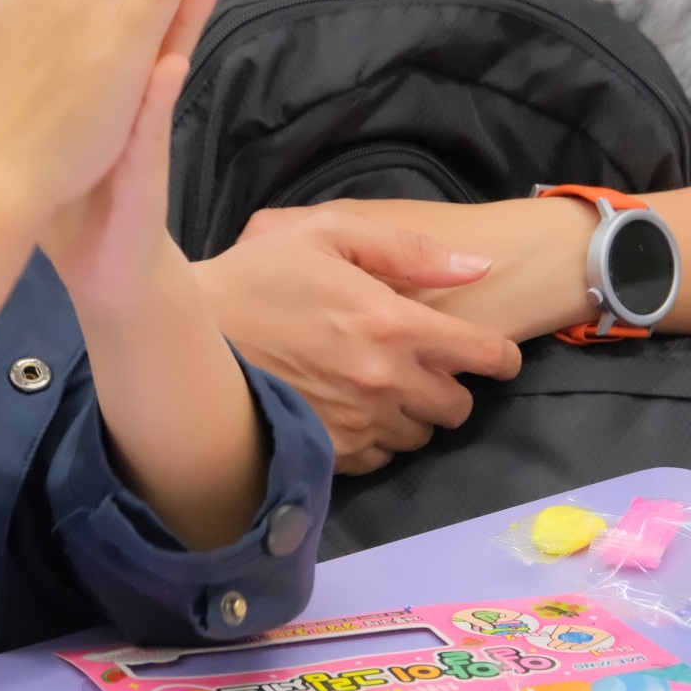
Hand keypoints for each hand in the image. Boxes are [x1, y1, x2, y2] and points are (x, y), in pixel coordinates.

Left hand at [39, 0, 222, 307]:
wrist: (101, 249)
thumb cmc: (81, 164)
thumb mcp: (68, 83)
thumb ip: (64, 24)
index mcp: (122, 43)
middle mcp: (146, 65)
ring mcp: (149, 110)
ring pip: (172, 40)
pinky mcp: (145, 159)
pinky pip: (155, 122)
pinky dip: (163, 92)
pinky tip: (171, 60)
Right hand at [193, 205, 522, 473]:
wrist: (191, 334)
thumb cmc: (259, 275)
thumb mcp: (329, 233)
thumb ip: (410, 251)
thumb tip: (477, 266)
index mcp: (392, 322)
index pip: (482, 355)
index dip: (499, 356)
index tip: (493, 355)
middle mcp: (384, 380)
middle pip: (458, 406)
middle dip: (450, 386)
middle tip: (424, 366)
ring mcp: (357, 422)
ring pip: (420, 434)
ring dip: (413, 413)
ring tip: (383, 386)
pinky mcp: (330, 450)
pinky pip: (381, 457)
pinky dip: (378, 437)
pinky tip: (353, 409)